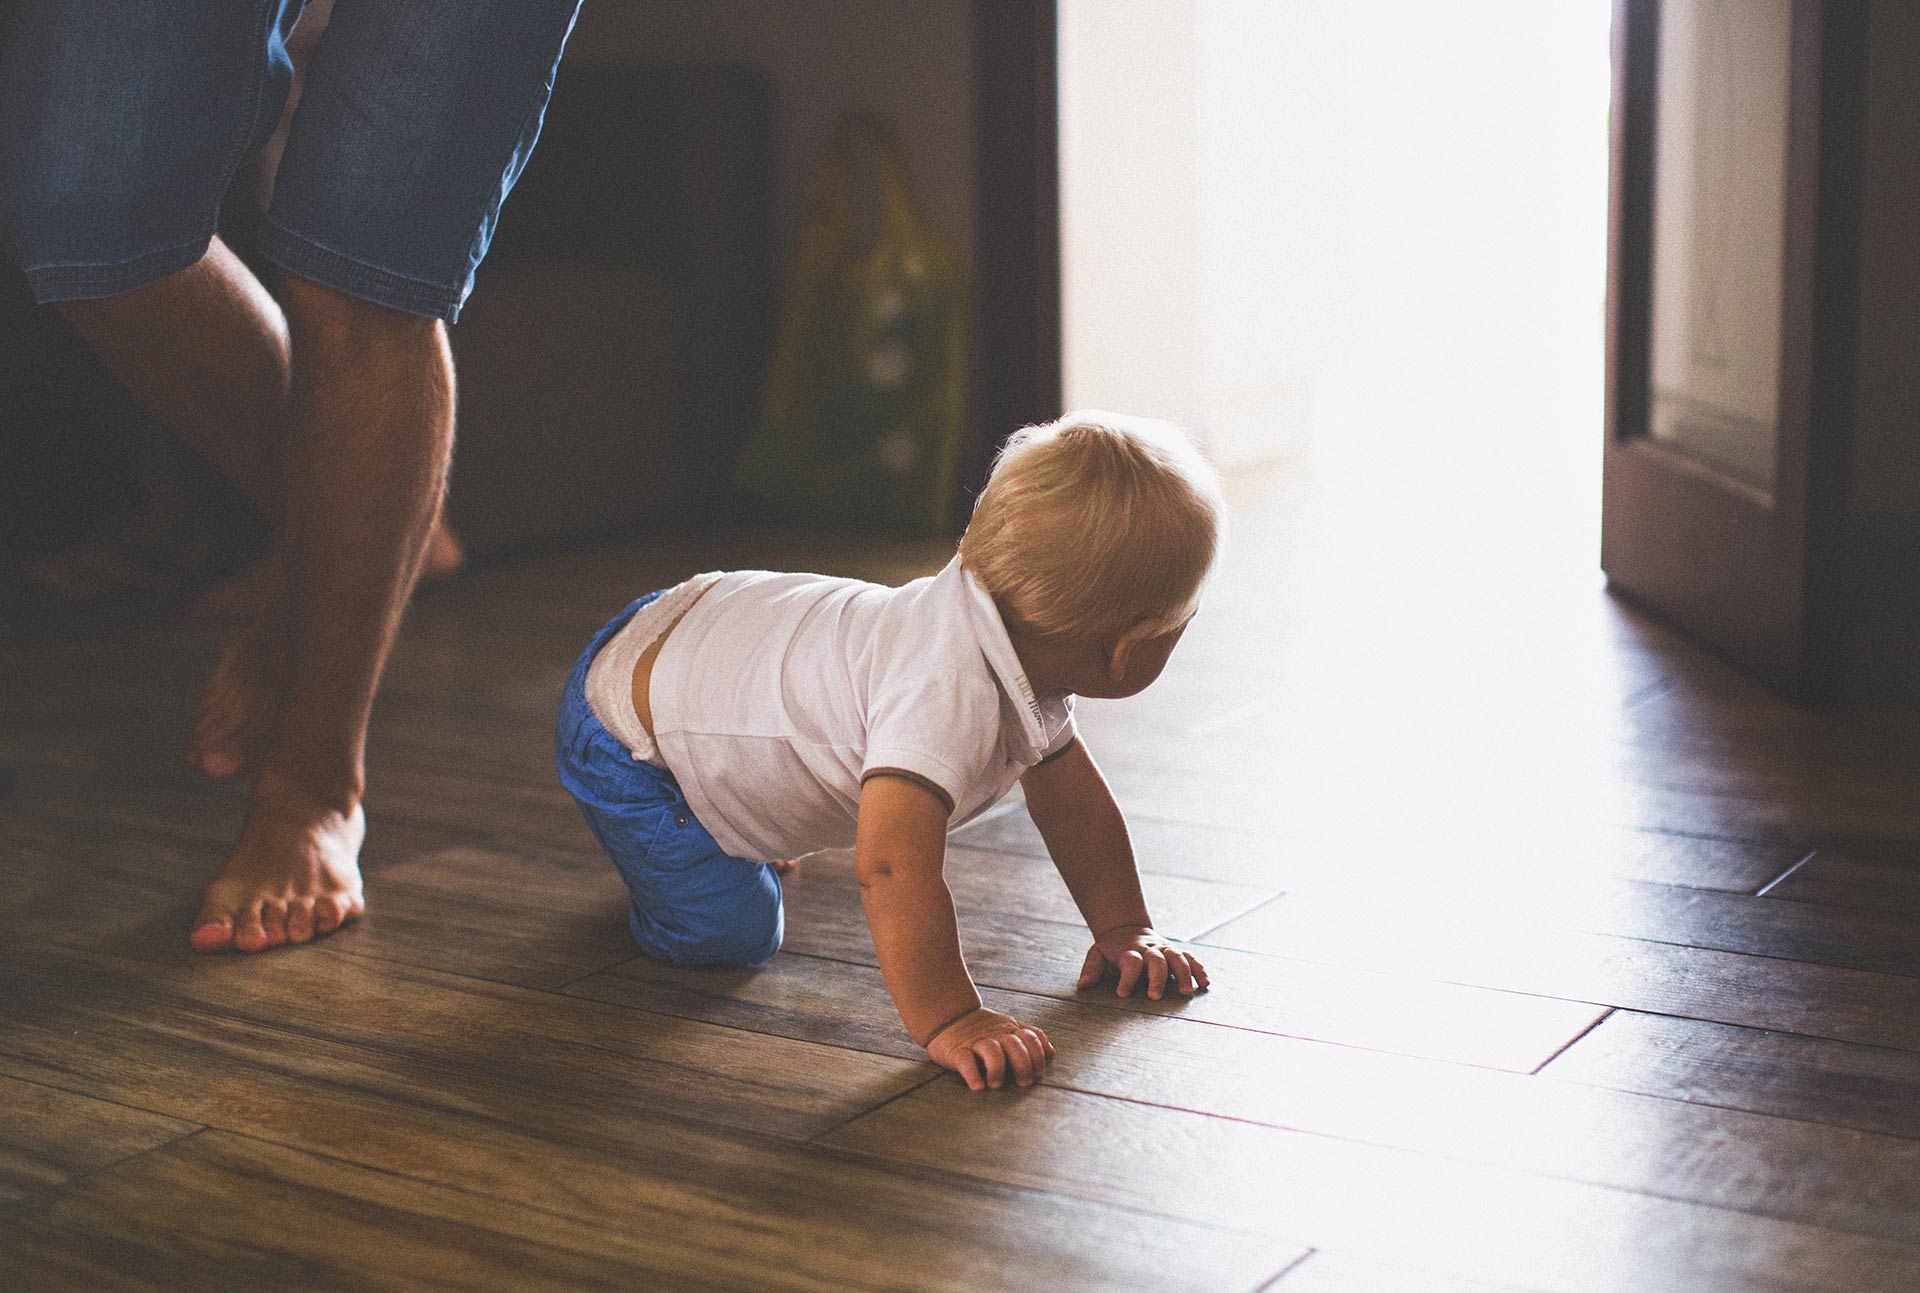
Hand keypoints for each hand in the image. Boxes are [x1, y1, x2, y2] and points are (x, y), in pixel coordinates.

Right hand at [925, 1007, 1054, 1090]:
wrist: (949, 1018)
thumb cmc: (983, 1030)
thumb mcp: (1008, 1029)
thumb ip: (1029, 1038)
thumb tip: (1051, 1052)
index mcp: (1009, 1030)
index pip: (1031, 1037)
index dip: (1038, 1055)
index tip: (1037, 1073)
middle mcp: (995, 1035)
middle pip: (1015, 1045)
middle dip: (1023, 1065)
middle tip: (1023, 1083)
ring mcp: (975, 1042)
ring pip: (991, 1050)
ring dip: (998, 1069)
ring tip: (995, 1085)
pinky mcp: (956, 1051)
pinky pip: (965, 1061)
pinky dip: (972, 1074)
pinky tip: (977, 1086)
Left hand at [1078, 925, 1209, 999]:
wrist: (1126, 929)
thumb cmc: (1111, 950)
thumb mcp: (1097, 954)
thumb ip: (1091, 969)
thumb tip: (1084, 986)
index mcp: (1129, 951)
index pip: (1130, 962)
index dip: (1127, 977)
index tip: (1123, 994)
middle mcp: (1149, 949)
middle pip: (1156, 960)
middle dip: (1157, 978)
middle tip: (1155, 996)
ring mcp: (1164, 949)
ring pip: (1177, 957)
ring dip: (1183, 974)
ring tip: (1186, 993)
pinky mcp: (1176, 952)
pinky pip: (1190, 958)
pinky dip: (1199, 969)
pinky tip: (1205, 983)